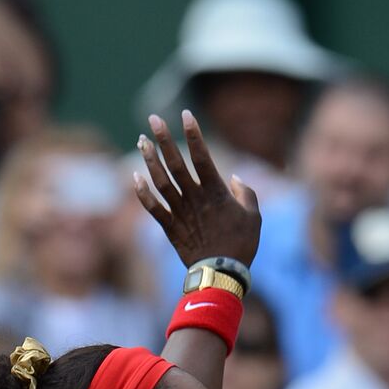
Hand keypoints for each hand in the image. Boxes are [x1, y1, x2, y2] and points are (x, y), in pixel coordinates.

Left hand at [133, 110, 260, 266]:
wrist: (221, 273)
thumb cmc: (242, 244)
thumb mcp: (254, 216)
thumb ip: (245, 192)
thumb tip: (233, 176)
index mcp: (216, 191)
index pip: (203, 156)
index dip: (194, 134)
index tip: (186, 114)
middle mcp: (195, 197)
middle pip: (176, 163)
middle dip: (164, 139)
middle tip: (153, 119)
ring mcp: (180, 212)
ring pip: (161, 181)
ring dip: (150, 160)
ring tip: (142, 141)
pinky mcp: (170, 227)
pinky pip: (153, 207)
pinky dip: (142, 192)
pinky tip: (134, 177)